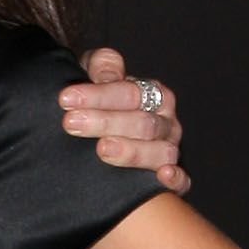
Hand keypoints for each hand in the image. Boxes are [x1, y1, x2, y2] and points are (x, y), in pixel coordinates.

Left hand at [58, 47, 189, 194]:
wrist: (95, 131)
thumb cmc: (95, 102)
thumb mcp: (94, 75)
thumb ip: (102, 67)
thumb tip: (106, 76)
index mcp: (152, 93)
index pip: (130, 93)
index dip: (98, 95)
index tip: (66, 99)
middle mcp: (164, 122)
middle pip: (143, 123)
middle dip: (105, 122)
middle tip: (71, 123)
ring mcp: (169, 150)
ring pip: (161, 152)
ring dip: (131, 151)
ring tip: (102, 149)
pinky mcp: (173, 180)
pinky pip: (182, 181)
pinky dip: (175, 179)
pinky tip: (162, 176)